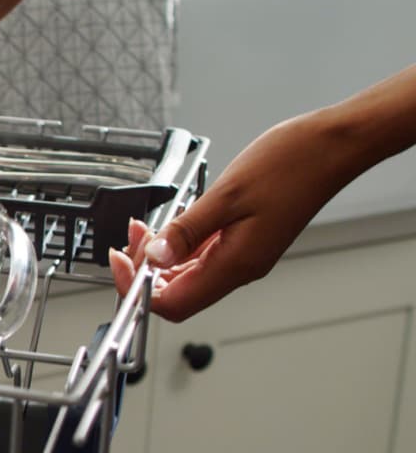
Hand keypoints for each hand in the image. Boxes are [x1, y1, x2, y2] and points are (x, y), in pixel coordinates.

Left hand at [109, 110, 357, 320]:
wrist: (332, 148)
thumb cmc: (291, 165)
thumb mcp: (226, 195)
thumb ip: (186, 231)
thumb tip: (153, 259)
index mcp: (236, 265)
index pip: (174, 304)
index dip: (140, 290)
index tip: (120, 263)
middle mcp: (240, 268)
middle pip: (177, 293)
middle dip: (145, 271)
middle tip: (128, 240)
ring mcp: (244, 255)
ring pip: (188, 274)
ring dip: (159, 255)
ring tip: (142, 228)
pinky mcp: (246, 240)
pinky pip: (203, 254)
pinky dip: (179, 244)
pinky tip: (169, 223)